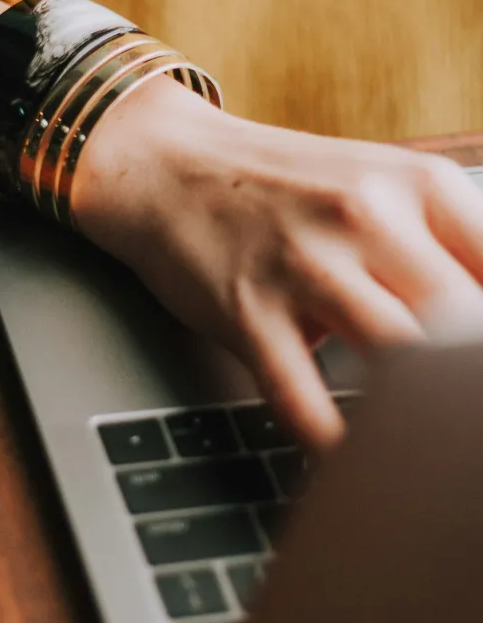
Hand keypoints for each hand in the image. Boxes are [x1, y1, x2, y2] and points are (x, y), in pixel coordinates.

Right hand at [71, 76, 482, 447]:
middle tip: (464, 420)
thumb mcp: (380, 187)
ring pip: (401, 360)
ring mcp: (304, 263)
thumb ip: (448, 248)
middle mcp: (367, 215)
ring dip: (421, 417)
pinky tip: (352, 457)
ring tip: (428, 444)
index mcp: (417, 185)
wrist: (169, 165)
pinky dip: (334, 443)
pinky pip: (304, 398)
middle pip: (463, 323)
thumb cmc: (284, 187)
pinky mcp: (248, 309)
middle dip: (467, 385)